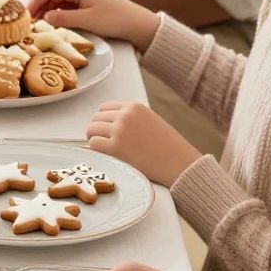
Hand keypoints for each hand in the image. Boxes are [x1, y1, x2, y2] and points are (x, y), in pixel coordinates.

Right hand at [29, 0, 158, 51]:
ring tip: (40, 25)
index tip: (26, 15)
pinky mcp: (87, 3)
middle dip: (38, 6)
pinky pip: (66, 6)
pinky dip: (57, 14)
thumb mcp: (87, 21)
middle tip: (30, 23)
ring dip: (47, 11)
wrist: (138, 24)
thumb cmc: (115, 20)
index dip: (34, 1)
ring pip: (57, 0)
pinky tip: (54, 24)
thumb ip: (63, 18)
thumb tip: (45, 17)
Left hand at [84, 99, 201, 186]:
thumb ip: (131, 119)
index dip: (102, 120)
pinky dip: (96, 150)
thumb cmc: (168, 146)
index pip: (104, 107)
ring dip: (95, 139)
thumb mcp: (150, 121)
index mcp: (134, 107)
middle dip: (97, 130)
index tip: (105, 130)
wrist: (179, 163)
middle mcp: (125, 115)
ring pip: (91, 130)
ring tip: (105, 149)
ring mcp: (119, 131)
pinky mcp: (116, 148)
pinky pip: (93, 144)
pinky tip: (106, 155)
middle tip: (104, 142)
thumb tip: (107, 125)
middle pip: (95, 118)